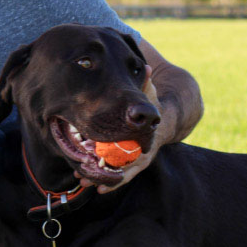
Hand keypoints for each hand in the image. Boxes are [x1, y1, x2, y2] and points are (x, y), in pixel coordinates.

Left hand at [79, 65, 162, 193]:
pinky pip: (117, 174)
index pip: (132, 155)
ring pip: (117, 174)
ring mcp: (136, 160)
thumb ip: (145, 83)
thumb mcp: (151, 94)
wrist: (166, 119)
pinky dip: (104, 178)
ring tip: (80, 180)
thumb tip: (145, 67)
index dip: (117, 163)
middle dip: (102, 175)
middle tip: (82, 176)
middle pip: (121, 170)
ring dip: (99, 179)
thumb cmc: (154, 105)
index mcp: (146, 140)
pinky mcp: (129, 162)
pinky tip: (87, 179)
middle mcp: (142, 154)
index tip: (99, 164)